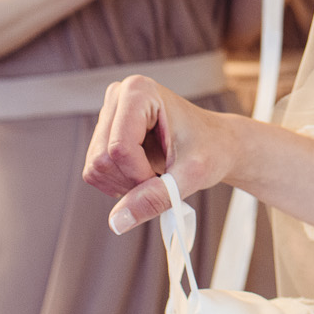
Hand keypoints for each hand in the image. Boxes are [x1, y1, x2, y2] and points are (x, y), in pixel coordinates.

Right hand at [83, 74, 237, 234]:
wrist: (218, 143)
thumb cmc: (212, 150)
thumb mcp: (191, 176)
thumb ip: (156, 197)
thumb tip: (117, 222)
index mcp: (139, 91)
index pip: (120, 148)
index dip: (141, 176)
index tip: (169, 177)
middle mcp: (118, 95)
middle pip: (102, 158)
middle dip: (132, 181)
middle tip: (164, 178)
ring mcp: (109, 113)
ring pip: (96, 168)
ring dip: (126, 184)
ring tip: (156, 174)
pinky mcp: (104, 132)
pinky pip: (96, 171)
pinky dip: (119, 182)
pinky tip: (144, 172)